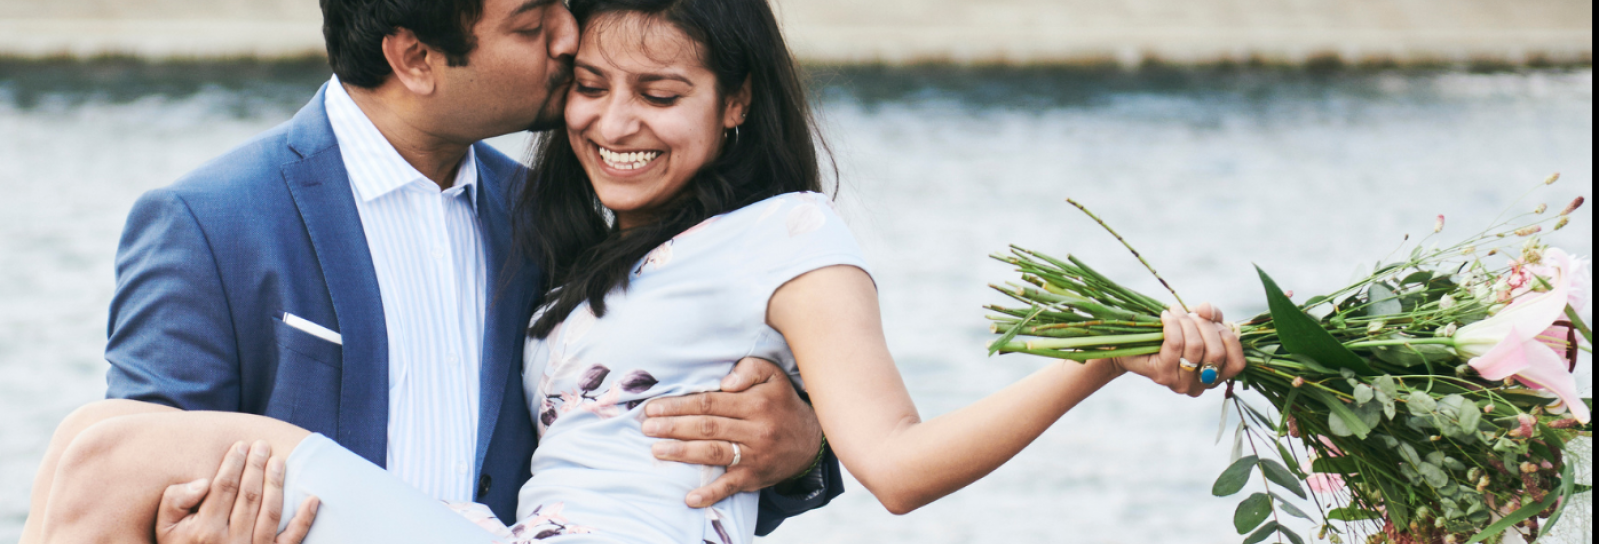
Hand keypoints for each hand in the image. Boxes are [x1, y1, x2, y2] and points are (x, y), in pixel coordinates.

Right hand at [156, 440, 318, 543]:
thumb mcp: (164, 527)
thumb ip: (175, 501)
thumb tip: (203, 481)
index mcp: (205, 531)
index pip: (224, 488)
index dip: (233, 464)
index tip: (241, 445)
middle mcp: (231, 542)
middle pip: (249, 496)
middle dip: (256, 467)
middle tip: (261, 445)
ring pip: (270, 512)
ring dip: (276, 484)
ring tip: (278, 461)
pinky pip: (292, 539)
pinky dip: (304, 520)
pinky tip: (313, 499)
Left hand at [642, 357, 824, 507]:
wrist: (811, 440)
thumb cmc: (782, 403)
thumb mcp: (773, 376)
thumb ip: (749, 370)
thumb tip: (724, 382)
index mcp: (755, 403)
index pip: (710, 403)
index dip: (680, 405)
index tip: (655, 407)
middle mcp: (755, 429)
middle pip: (707, 427)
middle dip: (673, 427)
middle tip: (647, 427)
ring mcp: (754, 455)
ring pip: (713, 453)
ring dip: (682, 452)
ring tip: (657, 450)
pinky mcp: (755, 477)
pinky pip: (730, 486)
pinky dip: (710, 494)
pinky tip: (690, 498)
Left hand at [1109, 303, 1246, 396]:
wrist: (1131, 343)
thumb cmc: (1172, 333)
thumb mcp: (1198, 322)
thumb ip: (1211, 315)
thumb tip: (1207, 310)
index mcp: (1215, 376)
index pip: (1237, 363)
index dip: (1229, 337)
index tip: (1213, 321)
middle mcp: (1200, 386)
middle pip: (1217, 353)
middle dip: (1206, 326)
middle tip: (1191, 313)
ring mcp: (1180, 383)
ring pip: (1196, 347)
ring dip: (1187, 322)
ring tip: (1176, 311)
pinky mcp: (1161, 375)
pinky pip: (1175, 344)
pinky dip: (1173, 324)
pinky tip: (1165, 315)